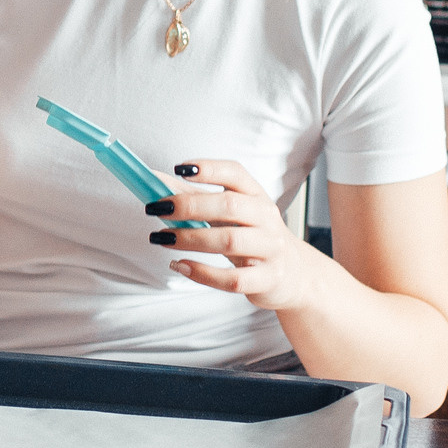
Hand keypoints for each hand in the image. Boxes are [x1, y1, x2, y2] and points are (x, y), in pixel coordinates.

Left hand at [146, 160, 316, 311]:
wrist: (293, 274)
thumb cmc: (253, 237)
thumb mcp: (230, 214)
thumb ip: (194, 196)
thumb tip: (154, 180)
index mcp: (256, 195)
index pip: (235, 173)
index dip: (208, 169)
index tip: (179, 169)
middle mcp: (266, 218)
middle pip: (229, 205)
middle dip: (189, 206)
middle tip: (157, 209)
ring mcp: (270, 249)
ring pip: (229, 241)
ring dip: (190, 238)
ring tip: (161, 238)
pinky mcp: (267, 279)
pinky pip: (233, 279)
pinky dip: (203, 273)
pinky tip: (180, 265)